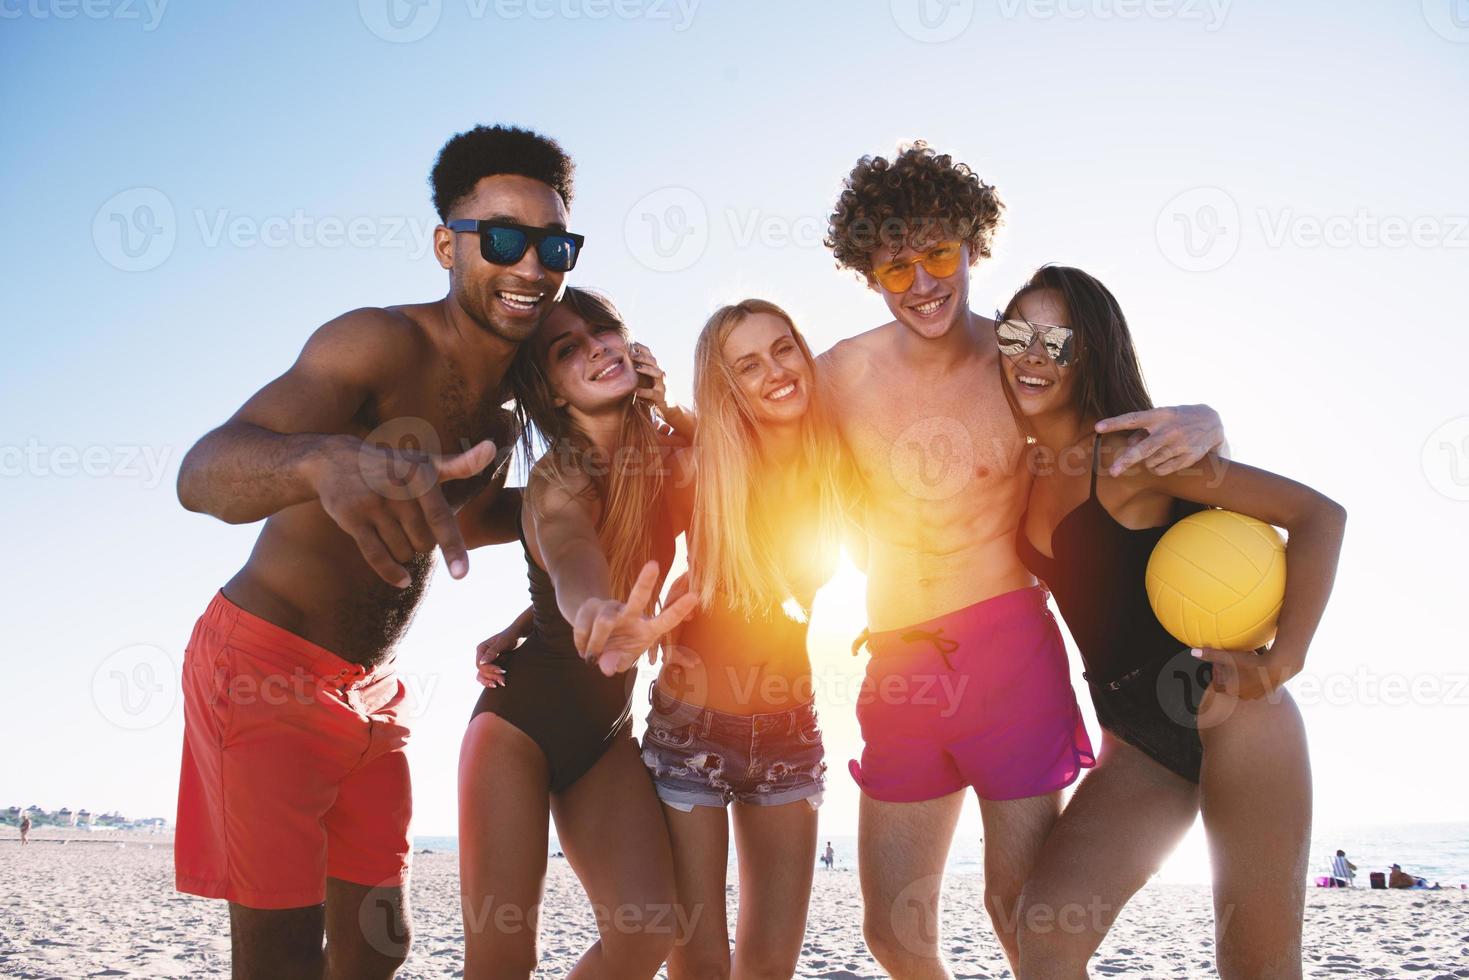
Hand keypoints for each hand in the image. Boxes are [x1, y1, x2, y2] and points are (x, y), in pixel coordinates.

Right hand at [313, 435, 496, 587]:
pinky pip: (376, 557)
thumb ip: (460, 464)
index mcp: (419, 476)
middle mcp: (396, 491)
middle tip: (409, 522)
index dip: (453, 548)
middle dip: (423, 542)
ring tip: (394, 529)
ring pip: (403, 552)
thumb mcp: (424, 461)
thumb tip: (492, 447)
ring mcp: (372, 506)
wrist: (333, 460)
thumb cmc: (391, 464)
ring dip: (405, 552)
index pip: (440, 519)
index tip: (461, 575)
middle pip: (424, 542)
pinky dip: (391, 573)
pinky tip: (403, 580)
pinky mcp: (352, 520)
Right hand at [475, 606, 532, 687]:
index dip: (490, 670)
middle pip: (481, 672)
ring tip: (502, 683)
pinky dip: (492, 680)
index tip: (502, 670)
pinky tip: (499, 683)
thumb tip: (482, 662)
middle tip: (503, 680)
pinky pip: (488, 676)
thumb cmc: (511, 636)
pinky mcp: (493, 665)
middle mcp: (482, 656)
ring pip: (482, 676)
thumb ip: (492, 652)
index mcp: (481, 649)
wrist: (519, 635)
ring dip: (490, 681)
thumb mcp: (503, 642)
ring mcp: (487, 661)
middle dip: (492, 676)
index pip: (480, 665)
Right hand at [572, 561, 700, 675]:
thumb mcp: (622, 660)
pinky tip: (583, 646)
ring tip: (591, 655)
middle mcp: (630, 614)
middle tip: (654, 564)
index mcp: (646, 628)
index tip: (695, 596)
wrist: (592, 637)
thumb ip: (617, 663)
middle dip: (645, 582)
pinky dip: (581, 644)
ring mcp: (610, 608)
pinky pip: (583, 629)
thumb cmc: (617, 648)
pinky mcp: (590, 607)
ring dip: (596, 644)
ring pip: (604, 623)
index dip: (679, 609)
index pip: (666, 619)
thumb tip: (606, 667)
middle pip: (638, 597)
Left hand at [630, 341, 688, 422]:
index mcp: (655, 367)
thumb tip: (623, 357)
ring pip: (658, 373)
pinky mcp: (661, 396)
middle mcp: (661, 373)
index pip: (649, 354)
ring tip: (636, 368)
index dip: (640, 348)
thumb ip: (638, 368)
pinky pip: (653, 393)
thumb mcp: (646, 377)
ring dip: (647, 369)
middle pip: (653, 361)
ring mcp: (662, 385)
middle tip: (630, 353)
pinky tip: (635, 391)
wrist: (668, 406)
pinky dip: (644, 391)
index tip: (629, 343)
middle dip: (642, 356)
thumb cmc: (653, 390)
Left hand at [1094, 404, 1223, 476]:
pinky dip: (1157, 468)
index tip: (1097, 427)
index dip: (1114, 423)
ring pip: (1151, 462)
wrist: (1212, 422)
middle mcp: (1169, 430)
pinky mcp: (1188, 457)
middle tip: (1113, 472)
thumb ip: (1142, 430)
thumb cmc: (1177, 419)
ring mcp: (1180, 444)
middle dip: (1126, 460)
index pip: (1132, 419)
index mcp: (1159, 416)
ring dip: (1146, 461)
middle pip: (1143, 449)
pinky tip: (1164, 460)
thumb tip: (1128, 444)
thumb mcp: (1161, 418)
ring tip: (1156, 453)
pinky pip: (1162, 470)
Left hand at [1192, 646, 1302, 699]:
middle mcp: (1243, 696)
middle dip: (1229, 675)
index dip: (1216, 674)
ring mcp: (1257, 695)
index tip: (1220, 664)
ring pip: (1245, 686)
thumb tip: (1193, 652)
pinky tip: (1259, 667)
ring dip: (1243, 677)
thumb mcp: (1229, 657)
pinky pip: (1258, 686)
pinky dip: (1255, 679)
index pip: (1217, 685)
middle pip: (1231, 685)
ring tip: (1246, 664)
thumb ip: (1211, 655)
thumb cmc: (1251, 663)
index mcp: (1232, 690)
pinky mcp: (1268, 692)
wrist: (1278, 667)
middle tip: (1232, 662)